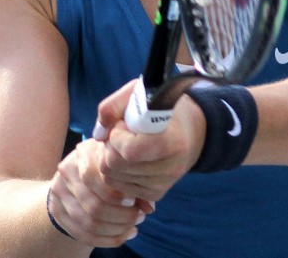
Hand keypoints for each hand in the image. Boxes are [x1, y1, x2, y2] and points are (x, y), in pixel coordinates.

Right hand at [49, 137, 151, 246]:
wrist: (75, 175)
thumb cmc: (107, 167)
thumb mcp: (118, 165)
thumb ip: (133, 183)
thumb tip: (149, 207)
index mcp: (83, 154)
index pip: (94, 179)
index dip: (116, 194)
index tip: (133, 201)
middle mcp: (66, 172)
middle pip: (93, 205)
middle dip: (121, 216)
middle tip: (139, 216)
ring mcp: (59, 194)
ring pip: (89, 223)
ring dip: (116, 229)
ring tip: (133, 226)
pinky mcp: (58, 213)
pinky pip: (84, 235)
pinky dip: (107, 239)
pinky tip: (123, 235)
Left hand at [92, 80, 206, 202]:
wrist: (189, 130)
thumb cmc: (161, 107)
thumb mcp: (139, 93)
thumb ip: (113, 106)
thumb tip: (98, 135)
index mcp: (173, 142)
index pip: (131, 151)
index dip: (117, 136)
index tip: (122, 124)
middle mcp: (171, 168)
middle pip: (115, 165)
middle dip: (109, 146)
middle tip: (119, 134)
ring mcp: (163, 184)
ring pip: (112, 178)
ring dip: (110, 158)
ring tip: (124, 144)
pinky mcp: (155, 194)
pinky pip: (118, 187)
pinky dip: (115, 171)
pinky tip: (126, 157)